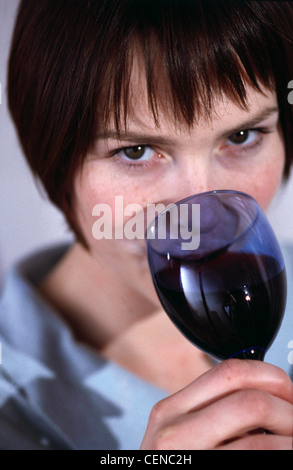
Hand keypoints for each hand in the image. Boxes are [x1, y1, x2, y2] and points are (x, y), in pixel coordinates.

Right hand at [140, 359, 292, 449]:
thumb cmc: (174, 465)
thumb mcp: (181, 434)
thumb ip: (214, 411)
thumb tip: (270, 398)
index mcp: (171, 409)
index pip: (230, 372)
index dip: (270, 378)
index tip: (288, 392)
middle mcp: (175, 431)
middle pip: (251, 401)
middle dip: (289, 412)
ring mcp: (190, 460)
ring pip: (261, 442)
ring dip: (291, 439)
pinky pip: (257, 461)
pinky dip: (280, 455)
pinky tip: (281, 455)